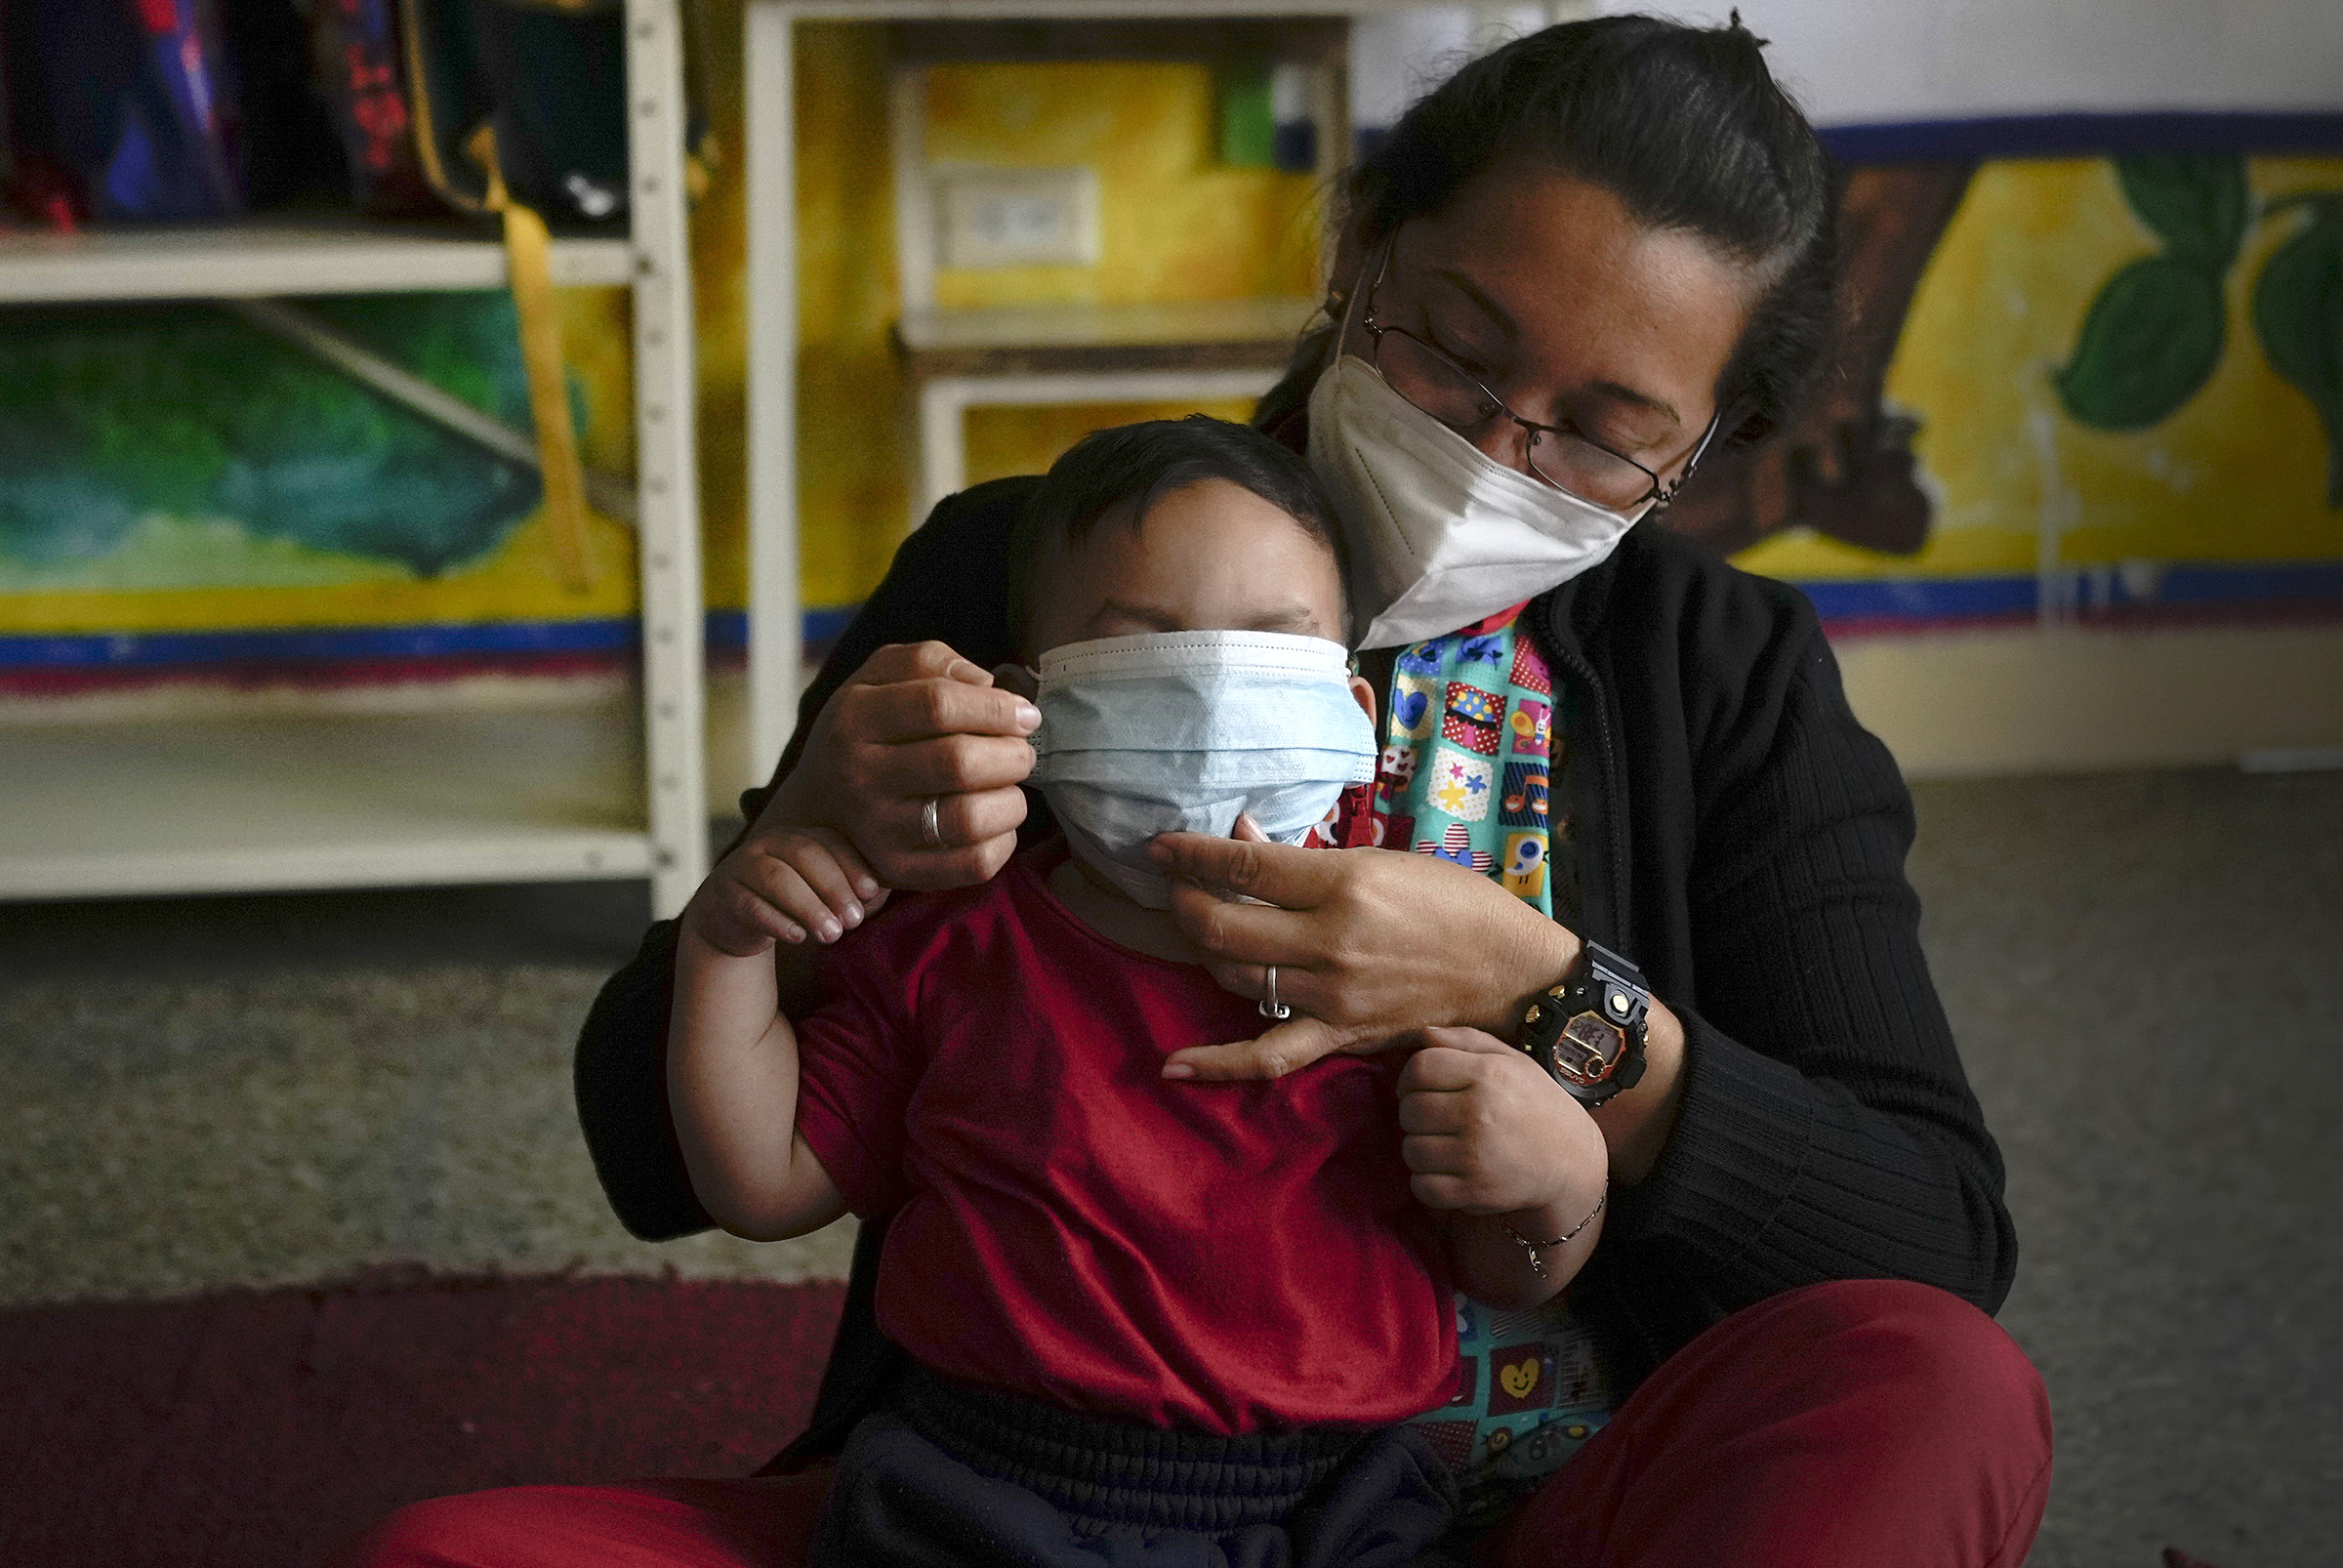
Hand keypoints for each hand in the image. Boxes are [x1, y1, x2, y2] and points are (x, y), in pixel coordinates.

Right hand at [685, 824, 882, 956]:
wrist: (732, 920)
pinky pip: (751, 906)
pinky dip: (777, 922)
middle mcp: (768, 844)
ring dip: (809, 907)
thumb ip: (850, 890)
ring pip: (777, 879)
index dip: (852, 865)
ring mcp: (742, 867)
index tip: (872, 893)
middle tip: (854, 921)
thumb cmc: (791, 904)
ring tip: (832, 935)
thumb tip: (877, 894)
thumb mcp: (821, 894)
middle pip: (803, 855)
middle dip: (834, 887)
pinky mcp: (725, 896)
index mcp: (796, 835)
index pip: (827, 841)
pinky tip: (798, 937)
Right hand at [770, 641, 1040, 889]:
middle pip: (958, 763)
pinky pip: (974, 864)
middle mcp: (859, 777)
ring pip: (969, 819)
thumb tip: (986, 684)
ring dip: (1011, 799)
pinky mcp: (899, 871)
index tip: (1025, 714)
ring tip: (1009, 786)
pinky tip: (996, 820)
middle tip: (1020, 752)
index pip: (938, 705)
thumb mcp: (878, 678)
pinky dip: (1004, 840)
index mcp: (855, 719)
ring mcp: (877, 831)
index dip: (996, 707)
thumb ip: (929, 661)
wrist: (818, 805)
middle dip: (1012, 754)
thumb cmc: (866, 731)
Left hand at [1146, 833, 1578, 1080]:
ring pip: (1235, 976)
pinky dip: (1218, 1063)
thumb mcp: (1382, 861)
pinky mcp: (1340, 1036)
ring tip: (1200, 928)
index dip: (1192, 854)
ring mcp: (1332, 995)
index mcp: (1344, 885)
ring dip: (1204, 951)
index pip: (1245, 867)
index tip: (1161, 848)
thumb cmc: (1451, 903)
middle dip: (1187, 901)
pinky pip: (1267, 1055)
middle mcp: (1331, 942)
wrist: (1508, 970)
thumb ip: (1305, 855)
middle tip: (1179, 887)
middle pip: (1224, 925)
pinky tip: (1173, 1066)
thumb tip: (1241, 835)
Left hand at [1398, 1027, 1605, 1216]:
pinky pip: (1422, 1187)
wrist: (1572, 1161)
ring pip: (1411, 1150)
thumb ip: (1466, 1041)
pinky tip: (1447, 1171)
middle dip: (1415, 1113)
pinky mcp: (1475, 1192)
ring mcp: (1476, 1156)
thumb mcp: (1512, 1061)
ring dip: (1421, 1148)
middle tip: (1437, 1118)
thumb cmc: (1537, 1104)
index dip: (1410, 1077)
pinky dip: (1427, 1182)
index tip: (1420, 1087)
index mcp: (1488, 1076)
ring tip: (1445, 1144)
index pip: (1420, 1068)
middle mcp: (1480, 1114)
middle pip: (1409, 1109)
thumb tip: (1423, 1034)